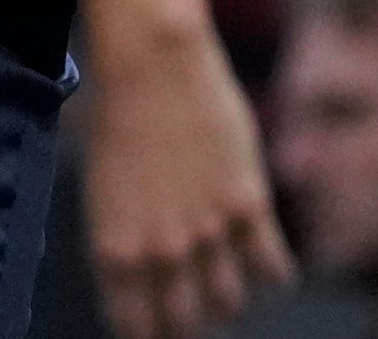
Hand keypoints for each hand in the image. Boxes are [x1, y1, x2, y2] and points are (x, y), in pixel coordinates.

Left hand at [75, 10, 289, 338]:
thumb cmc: (117, 120)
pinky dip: (271, 274)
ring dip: (227, 298)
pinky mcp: (249, 208)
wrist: (151, 65)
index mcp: (113, 250)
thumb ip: (125, 242)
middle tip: (192, 314)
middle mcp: (160, 251)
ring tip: (222, 281)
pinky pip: (272, 271)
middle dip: (188, 326)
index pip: (134, 328)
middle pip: (185, 324)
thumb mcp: (104, 192)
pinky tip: (262, 260)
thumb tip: (141, 283)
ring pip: (230, 304)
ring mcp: (208, 233)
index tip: (156, 335)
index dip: (147, 337)